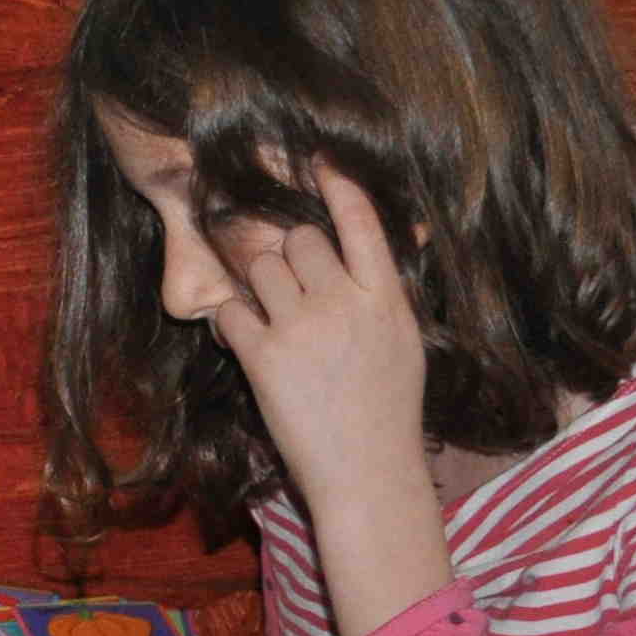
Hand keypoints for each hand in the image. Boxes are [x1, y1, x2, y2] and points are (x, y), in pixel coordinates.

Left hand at [208, 168, 430, 506]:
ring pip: (261, 267)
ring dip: (257, 284)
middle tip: (291, 287)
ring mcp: (302, 328)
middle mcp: (344, 303)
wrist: (367, 473)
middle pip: (301, 239)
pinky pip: (231, 310)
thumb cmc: (387, 412)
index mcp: (386, 298)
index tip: (318, 162)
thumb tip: (369, 257)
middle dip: (290, 255)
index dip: (338, 186)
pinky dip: (231, 321)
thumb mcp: (405, 344)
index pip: (361, 222)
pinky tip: (243, 340)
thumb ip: (381, 296)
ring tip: (268, 314)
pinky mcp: (264, 358)